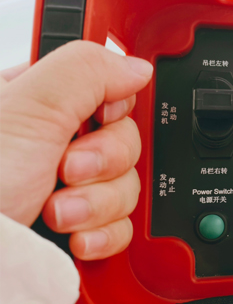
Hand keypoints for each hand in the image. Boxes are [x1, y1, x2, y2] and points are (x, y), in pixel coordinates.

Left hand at [0, 41, 152, 259]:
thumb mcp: (26, 109)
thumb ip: (86, 71)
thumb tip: (135, 68)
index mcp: (39, 103)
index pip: (109, 91)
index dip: (114, 108)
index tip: (97, 119)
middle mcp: (55, 144)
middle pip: (125, 140)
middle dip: (103, 162)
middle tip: (66, 170)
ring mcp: (69, 189)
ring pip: (127, 184)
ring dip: (97, 202)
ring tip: (56, 211)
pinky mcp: (80, 228)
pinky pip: (122, 224)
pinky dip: (104, 233)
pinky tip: (74, 235)